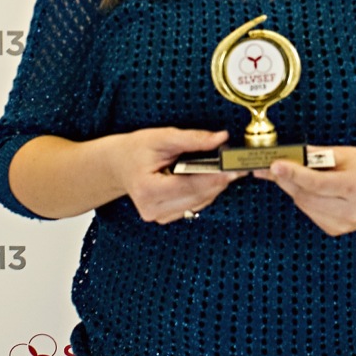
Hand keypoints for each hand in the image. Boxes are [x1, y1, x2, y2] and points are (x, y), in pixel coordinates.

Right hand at [108, 127, 243, 223]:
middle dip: (219, 180)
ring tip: (224, 168)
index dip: (214, 177)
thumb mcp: (161, 137)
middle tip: (236, 164)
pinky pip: (194, 205)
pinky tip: (209, 177)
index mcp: (148, 190)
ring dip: (214, 186)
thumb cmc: (136, 150)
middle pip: (198, 196)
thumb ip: (192, 139)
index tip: (234, 168)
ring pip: (200, 202)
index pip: (189, 185)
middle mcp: (153, 209)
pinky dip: (205, 191)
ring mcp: (159, 216)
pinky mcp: (166, 218)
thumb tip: (221, 138)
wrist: (119, 164)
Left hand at [255, 146, 355, 236]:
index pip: (317, 183)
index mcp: (355, 187)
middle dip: (287, 179)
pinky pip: (309, 212)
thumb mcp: (348, 154)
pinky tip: (312, 189)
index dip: (293, 174)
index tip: (274, 165)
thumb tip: (290, 154)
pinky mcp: (336, 230)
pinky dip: (304, 199)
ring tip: (295, 174)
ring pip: (303, 205)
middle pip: (305, 195)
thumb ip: (318, 154)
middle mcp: (349, 210)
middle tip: (274, 165)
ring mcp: (343, 224)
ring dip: (294, 188)